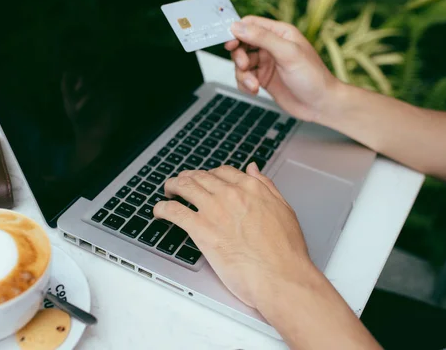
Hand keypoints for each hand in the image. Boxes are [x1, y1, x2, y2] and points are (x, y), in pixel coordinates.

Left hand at [153, 163, 313, 309]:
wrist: (280, 276)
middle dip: (187, 178)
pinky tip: (159, 211)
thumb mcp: (284, 209)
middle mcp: (230, 194)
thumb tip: (253, 169)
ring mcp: (213, 210)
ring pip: (184, 187)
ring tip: (168, 191)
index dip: (210, 174)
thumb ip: (266, 186)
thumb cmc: (285, 251)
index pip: (222, 172)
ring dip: (172, 187)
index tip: (205, 179)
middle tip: (181, 183)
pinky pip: (173, 211)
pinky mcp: (200, 229)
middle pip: (200, 177)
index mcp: (250, 188)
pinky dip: (162, 208)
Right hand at [225, 16, 339, 122]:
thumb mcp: (287, 53)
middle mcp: (272, 46)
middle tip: (245, 66)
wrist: (321, 105)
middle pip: (242, 44)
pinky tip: (254, 90)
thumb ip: (262, 38)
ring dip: (243, 74)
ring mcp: (267, 63)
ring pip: (241, 63)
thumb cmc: (313, 77)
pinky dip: (245, 84)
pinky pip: (244, 78)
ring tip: (253, 85)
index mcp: (280, 33)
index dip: (237, 32)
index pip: (251, 24)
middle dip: (239, 56)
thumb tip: (238, 27)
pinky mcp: (263, 79)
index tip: (230, 44)